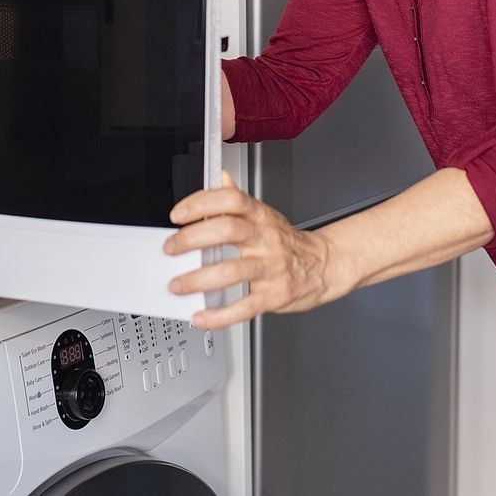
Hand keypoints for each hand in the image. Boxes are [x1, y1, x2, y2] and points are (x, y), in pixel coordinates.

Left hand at [165, 170, 348, 328]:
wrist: (323, 266)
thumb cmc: (288, 243)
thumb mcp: (265, 215)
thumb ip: (239, 199)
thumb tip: (221, 178)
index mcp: (260, 217)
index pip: (230, 199)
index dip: (201, 202)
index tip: (178, 214)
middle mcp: (265, 239)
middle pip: (227, 229)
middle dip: (192, 238)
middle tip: (171, 248)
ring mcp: (270, 267)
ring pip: (231, 270)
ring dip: (198, 279)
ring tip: (177, 285)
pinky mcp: (274, 295)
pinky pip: (244, 306)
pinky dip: (219, 315)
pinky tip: (201, 316)